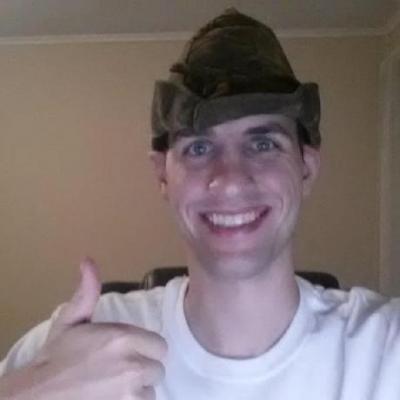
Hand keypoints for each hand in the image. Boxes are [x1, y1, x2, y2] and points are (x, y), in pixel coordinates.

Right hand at [1, 258, 166, 399]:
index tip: (130, 352)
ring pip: (151, 389)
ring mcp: (131, 393)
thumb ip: (88, 292)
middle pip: (158, 368)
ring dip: (138, 388)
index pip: (159, 345)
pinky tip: (114, 397)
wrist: (37, 396)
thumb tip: (88, 261)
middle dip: (144, 368)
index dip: (146, 349)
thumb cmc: (56, 358)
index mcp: (123, 338)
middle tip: (121, 369)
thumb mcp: (70, 320)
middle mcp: (133, 365)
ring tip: (115, 385)